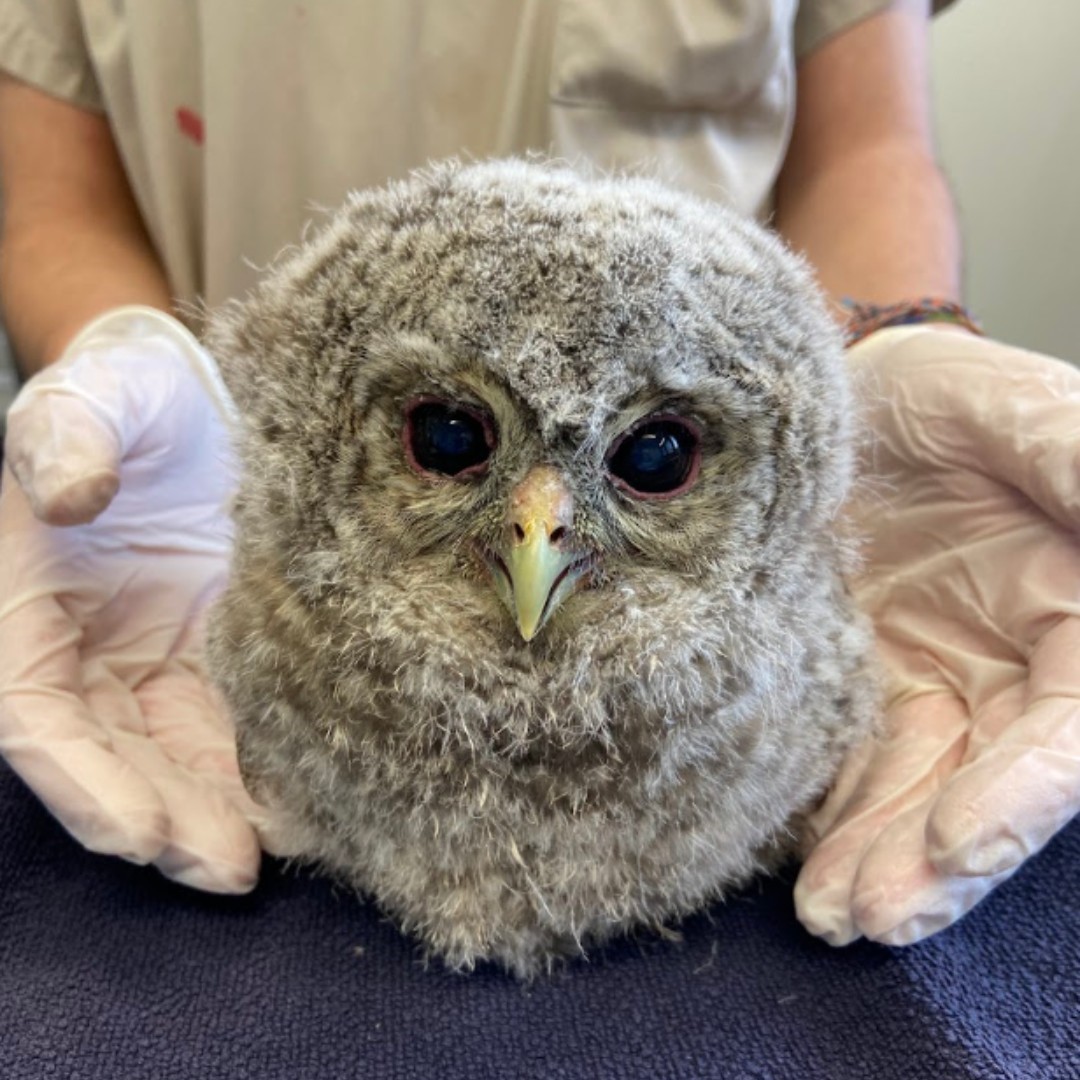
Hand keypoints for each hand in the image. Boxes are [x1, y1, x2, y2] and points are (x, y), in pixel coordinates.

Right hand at [0, 306, 265, 891]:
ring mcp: (156, 658)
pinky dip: (263, 765)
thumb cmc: (123, 392)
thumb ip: (64, 439)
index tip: (140, 831)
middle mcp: (88, 653)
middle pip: (115, 760)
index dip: (84, 781)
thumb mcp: (89, 398)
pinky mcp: (221, 651)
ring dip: (219, 812)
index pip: (41, 720)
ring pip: (179, 756)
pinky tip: (309, 797)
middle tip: (229, 868)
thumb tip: (70, 495)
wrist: (192, 395)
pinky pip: (237, 721)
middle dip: (166, 820)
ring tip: (275, 851)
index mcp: (27, 612)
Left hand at [796, 325, 1079, 944]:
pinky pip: (845, 759)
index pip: (1065, 731)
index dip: (1020, 794)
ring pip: (911, 788)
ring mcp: (928, 681)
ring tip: (829, 915)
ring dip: (875, 855)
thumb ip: (1074, 461)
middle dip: (936, 859)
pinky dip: (824, 811)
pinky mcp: (858, 683)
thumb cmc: (948, 399)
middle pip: (986, 785)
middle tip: (873, 917)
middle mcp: (1007, 669)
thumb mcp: (1014, 412)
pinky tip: (792, 858)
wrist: (846, 404)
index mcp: (1074, 617)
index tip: (957, 844)